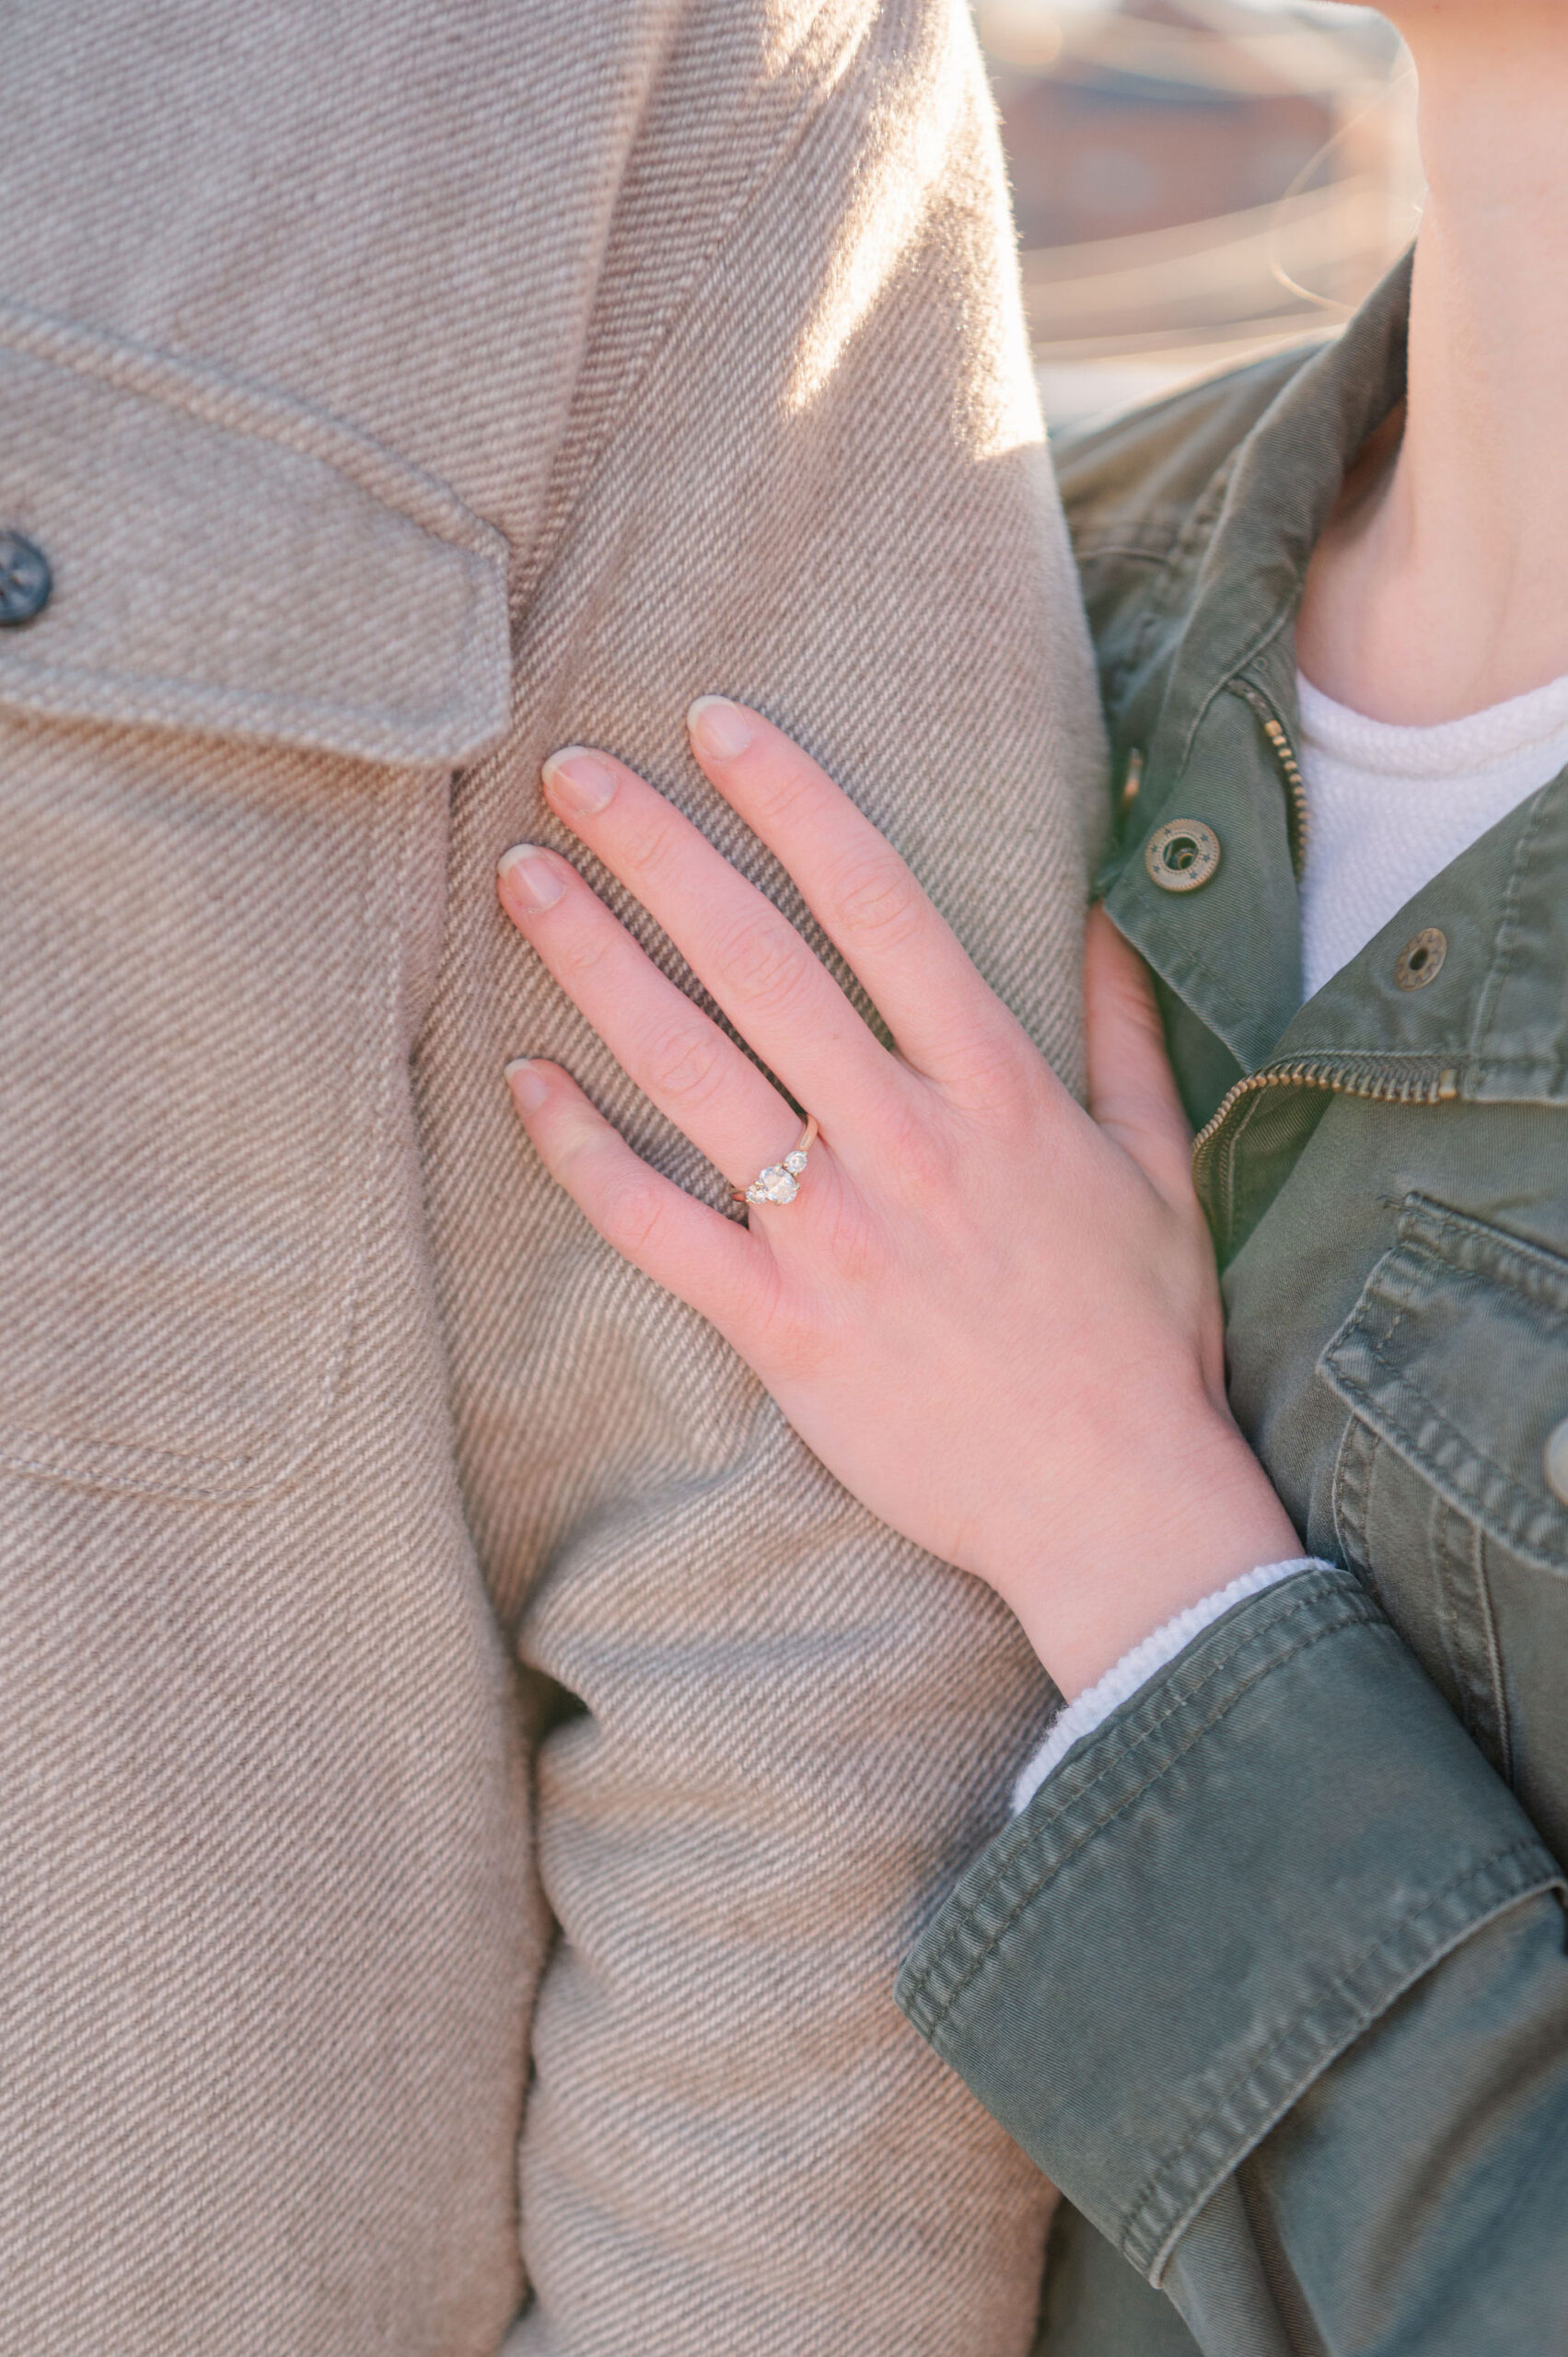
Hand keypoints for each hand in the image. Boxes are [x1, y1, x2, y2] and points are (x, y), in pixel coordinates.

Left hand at [497, 701, 1298, 1696]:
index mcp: (995, 1087)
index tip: (714, 722)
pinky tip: (521, 1078)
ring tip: (521, 883)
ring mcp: (833, 1234)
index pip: (875, 905)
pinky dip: (582, 1155)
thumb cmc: (1139, 1336)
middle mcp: (903, 1140)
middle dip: (657, 851)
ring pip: (689, 1071)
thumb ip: (1118, 1029)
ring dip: (597, 967)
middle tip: (571, 771)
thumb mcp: (1157, 1167)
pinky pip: (655, 1226)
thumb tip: (1095, 911)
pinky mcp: (778, 1326)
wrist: (1112, 1503)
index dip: (788, 801)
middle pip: (756, 962)